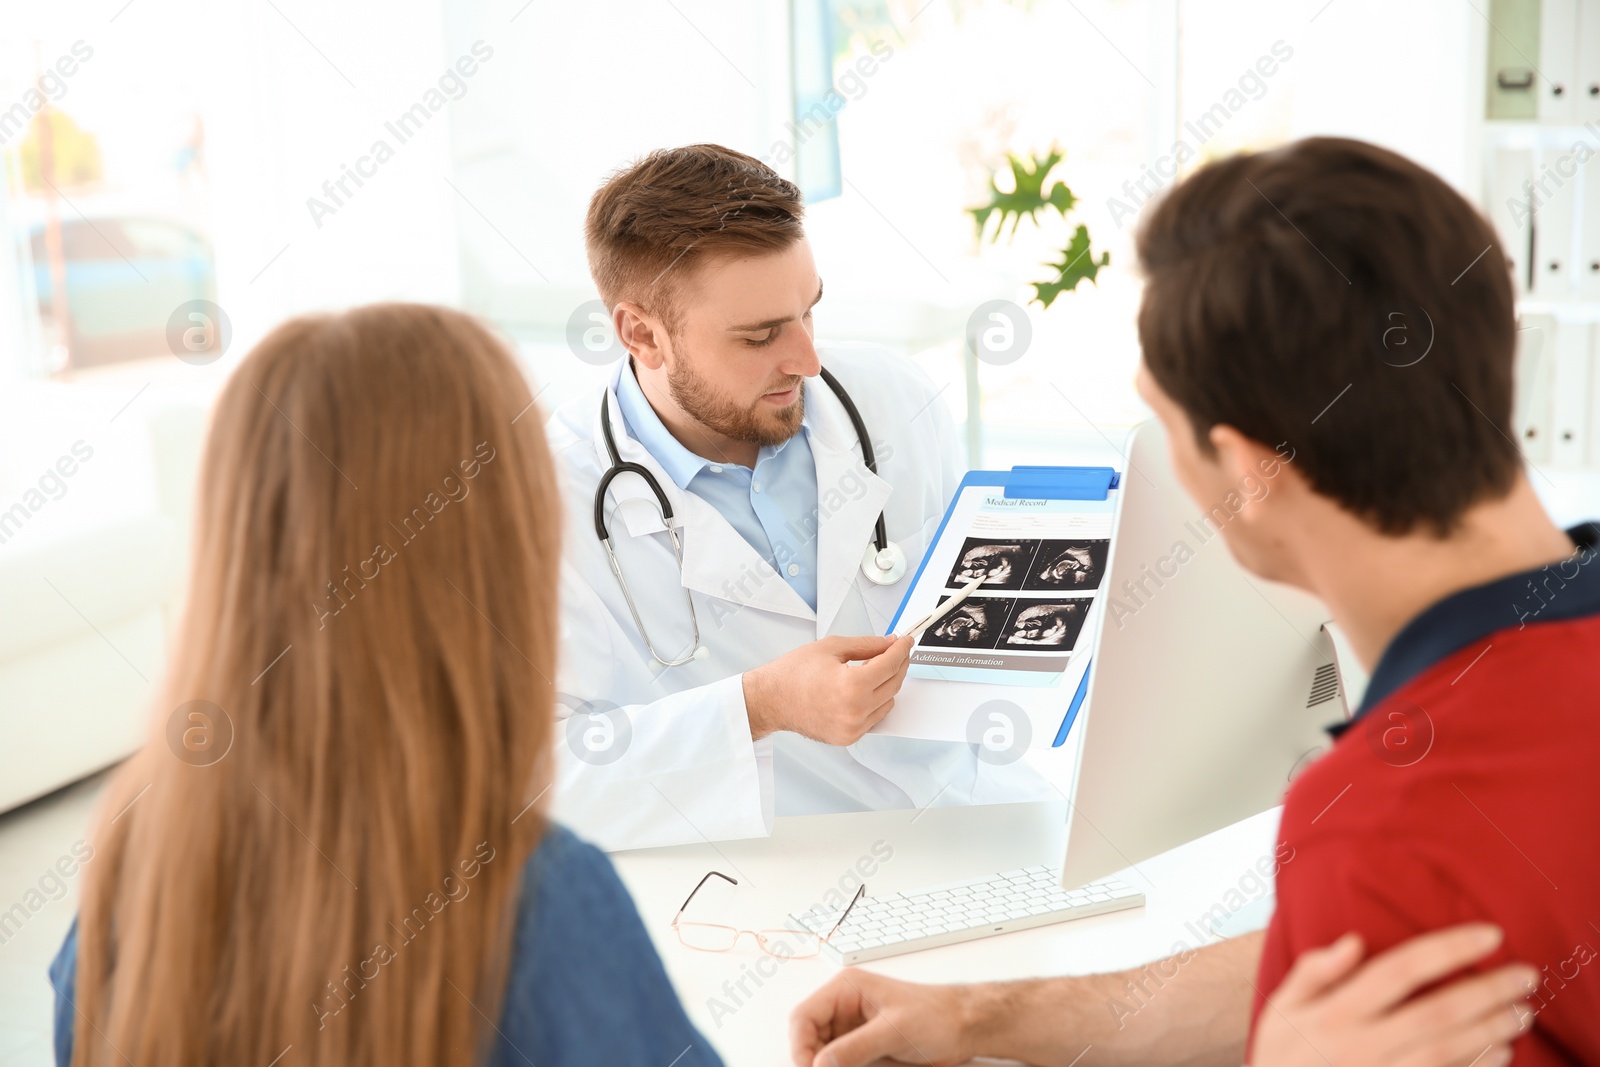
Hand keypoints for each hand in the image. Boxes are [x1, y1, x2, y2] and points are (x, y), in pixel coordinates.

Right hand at [744, 634, 913, 743]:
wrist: (771, 700)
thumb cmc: (793, 674)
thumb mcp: (832, 648)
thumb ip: (866, 645)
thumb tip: (888, 644)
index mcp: (852, 685)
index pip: (890, 664)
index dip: (902, 649)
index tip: (906, 642)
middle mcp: (855, 710)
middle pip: (894, 683)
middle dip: (898, 664)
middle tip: (895, 651)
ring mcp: (853, 727)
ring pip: (888, 702)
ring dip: (887, 684)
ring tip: (873, 670)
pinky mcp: (849, 737)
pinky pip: (875, 718)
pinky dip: (875, 702)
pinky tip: (864, 689)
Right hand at [789, 969, 972, 1066]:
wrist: (963, 1027)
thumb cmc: (936, 1016)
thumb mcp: (893, 1032)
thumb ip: (854, 1049)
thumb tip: (819, 1064)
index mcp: (846, 990)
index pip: (804, 1017)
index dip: (800, 1047)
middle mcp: (843, 1007)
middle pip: (808, 1039)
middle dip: (813, 1061)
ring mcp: (852, 1028)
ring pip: (822, 1055)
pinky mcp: (862, 1046)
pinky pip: (840, 1063)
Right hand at [1252, 925, 1536, 1066]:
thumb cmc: (1282, 1056)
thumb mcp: (1280, 1008)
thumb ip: (1314, 972)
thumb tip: (1355, 941)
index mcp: (1334, 1013)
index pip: (1400, 970)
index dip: (1449, 949)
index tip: (1491, 934)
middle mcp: (1361, 1046)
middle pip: (1436, 1012)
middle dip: (1487, 990)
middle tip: (1527, 974)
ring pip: (1447, 1051)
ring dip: (1491, 1030)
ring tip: (1523, 1010)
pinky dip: (1476, 1066)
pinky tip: (1501, 1051)